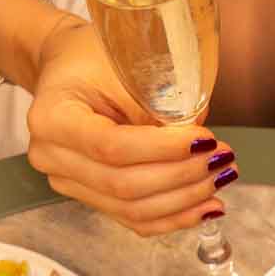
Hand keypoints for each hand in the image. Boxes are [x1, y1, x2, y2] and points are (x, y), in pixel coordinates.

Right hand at [24, 17, 230, 235]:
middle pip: (123, 184)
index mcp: (51, 117)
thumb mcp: (124, 61)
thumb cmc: (95, 56)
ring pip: (132, 208)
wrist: (70, 66)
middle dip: (182, 176)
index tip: (206, 141)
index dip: (164, 150)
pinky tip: (206, 207)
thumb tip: (200, 144)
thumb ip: (157, 104)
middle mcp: (51, 156)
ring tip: (221, 178)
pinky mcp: (89, 196)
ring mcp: (68, 182)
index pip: (112, 147)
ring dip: (184, 200)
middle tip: (223, 158)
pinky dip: (174, 217)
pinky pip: (133, 219)